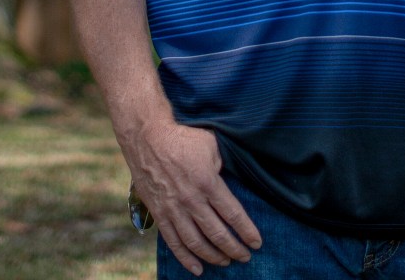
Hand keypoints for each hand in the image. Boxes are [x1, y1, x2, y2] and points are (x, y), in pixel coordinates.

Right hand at [122, 119, 261, 275]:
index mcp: (208, 182)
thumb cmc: (183, 138)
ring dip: (214, 256)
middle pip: (217, 234)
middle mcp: (191, 200)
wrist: (147, 137)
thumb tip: (237, 178)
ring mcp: (174, 209)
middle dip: (234, 249)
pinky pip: (173, 242)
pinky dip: (186, 259)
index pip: (233, 215)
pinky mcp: (159, 214)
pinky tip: (197, 269)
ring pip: (196, 243)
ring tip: (226, 262)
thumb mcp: (211, 145)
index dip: (247, 232)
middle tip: (245, 256)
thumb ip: (224, 165)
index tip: (257, 243)